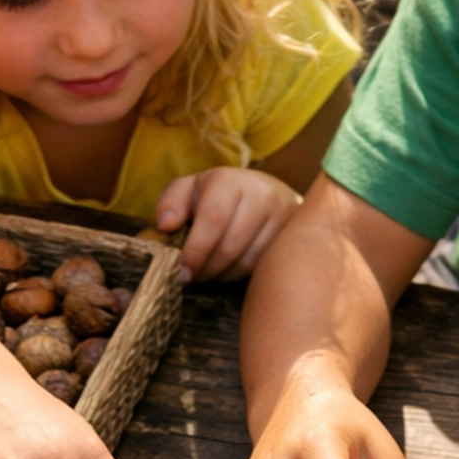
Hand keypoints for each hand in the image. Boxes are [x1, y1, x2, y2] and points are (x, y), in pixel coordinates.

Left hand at [153, 167, 302, 283]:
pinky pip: (262, 268)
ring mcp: (282, 216)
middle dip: (206, 269)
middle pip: (229, 247)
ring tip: (211, 272)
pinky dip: (241, 275)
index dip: (195, 252)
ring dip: (222, 275)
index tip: (183, 274)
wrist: (268, 193)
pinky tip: (230, 269)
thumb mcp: (191, 190)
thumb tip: (165, 225)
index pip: (212, 220)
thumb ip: (171, 202)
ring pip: (246, 262)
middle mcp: (261, 194)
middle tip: (194, 277)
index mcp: (229, 180)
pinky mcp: (293, 236)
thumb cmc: (218, 195)